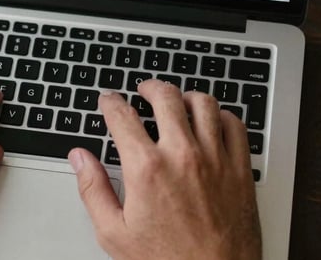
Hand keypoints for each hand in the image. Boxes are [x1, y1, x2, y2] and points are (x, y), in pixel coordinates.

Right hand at [68, 80, 260, 259]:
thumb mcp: (114, 233)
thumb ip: (93, 189)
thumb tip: (80, 159)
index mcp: (147, 169)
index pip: (122, 116)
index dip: (110, 102)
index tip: (108, 100)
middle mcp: (182, 155)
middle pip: (165, 97)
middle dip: (149, 87)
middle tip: (143, 90)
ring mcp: (215, 159)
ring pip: (204, 104)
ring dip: (186, 96)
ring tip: (177, 100)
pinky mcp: (240, 169)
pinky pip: (235, 125)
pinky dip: (222, 116)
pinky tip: (213, 121)